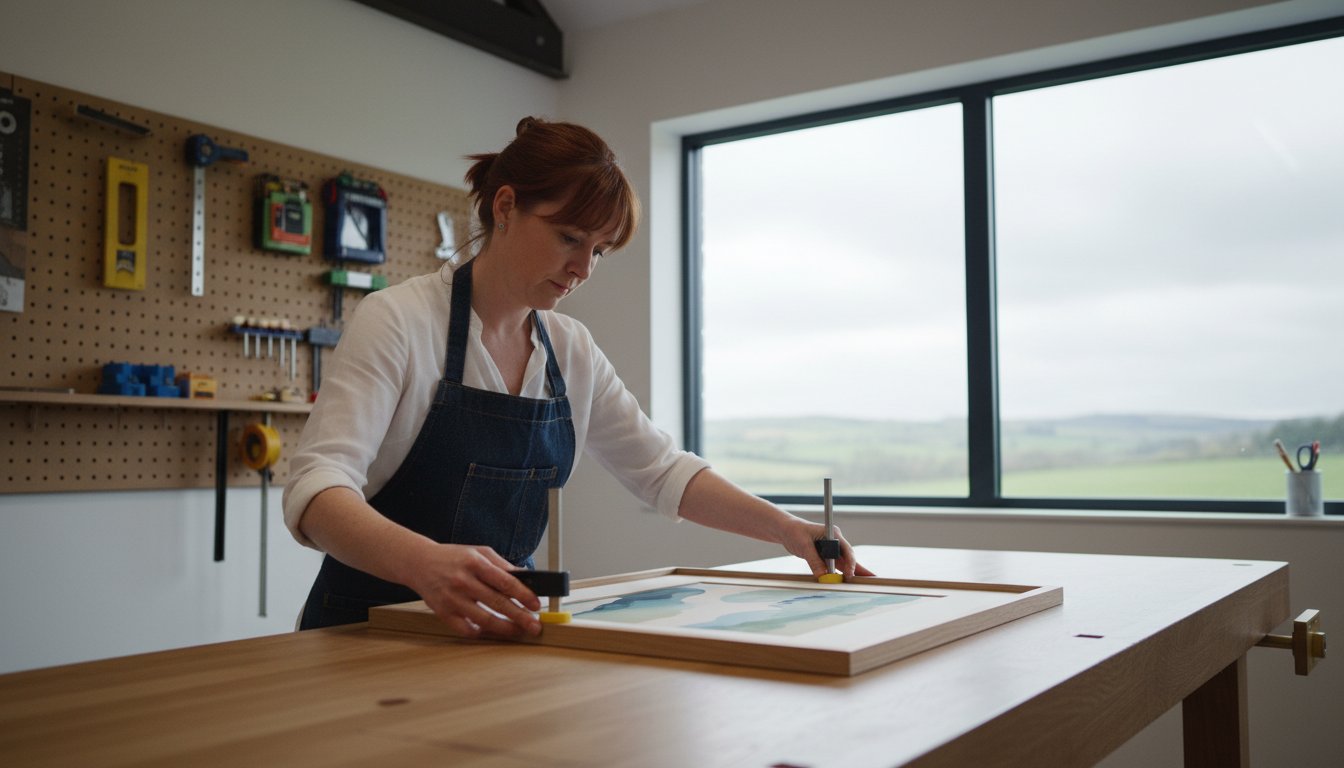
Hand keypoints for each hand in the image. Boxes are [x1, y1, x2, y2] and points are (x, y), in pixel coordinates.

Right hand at [404, 543, 542, 638]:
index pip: (505, 581)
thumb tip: (525, 578)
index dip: (524, 595)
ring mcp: (452, 599)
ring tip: (518, 631)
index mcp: (475, 563)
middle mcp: (463, 581)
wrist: (419, 563)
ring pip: (483, 620)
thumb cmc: (453, 557)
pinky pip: (465, 629)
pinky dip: (480, 633)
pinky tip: (491, 631)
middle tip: (534, 626)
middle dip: (520, 617)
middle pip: (497, 603)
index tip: (536, 605)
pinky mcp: (443, 613)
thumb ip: (501, 565)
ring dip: (504, 628)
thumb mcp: (479, 552)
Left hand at [779, 517, 874, 578]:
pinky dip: (842, 573)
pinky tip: (851, 580)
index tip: (849, 574)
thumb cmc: (795, 532)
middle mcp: (835, 541)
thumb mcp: (804, 546)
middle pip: (849, 557)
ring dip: (853, 572)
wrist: (787, 530)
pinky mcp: (826, 555)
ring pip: (845, 563)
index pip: (846, 549)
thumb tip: (823, 576)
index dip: (850, 563)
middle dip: (858, 569)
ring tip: (865, 582)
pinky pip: (836, 566)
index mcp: (832, 533)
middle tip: (871, 579)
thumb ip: (814, 561)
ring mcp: (832, 548)